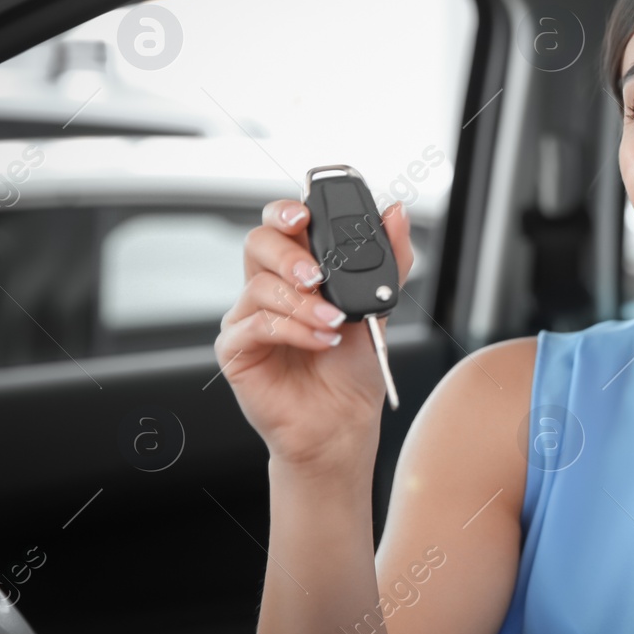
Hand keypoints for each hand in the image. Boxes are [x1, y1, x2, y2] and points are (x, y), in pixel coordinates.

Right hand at [214, 198, 414, 476]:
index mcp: (298, 269)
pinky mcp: (236, 348)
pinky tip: (321, 342)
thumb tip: (396, 212)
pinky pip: (256, 325)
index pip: (282, 224)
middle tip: (318, 276)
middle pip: (258, 243)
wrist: (343, 421)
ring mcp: (248, 316)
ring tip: (334, 324)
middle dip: (289, 254)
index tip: (305, 215)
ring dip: (303, 303)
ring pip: (259, 285)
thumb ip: (388, 260)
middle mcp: (269, 287)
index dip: (287, 212)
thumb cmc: (354, 366)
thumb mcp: (379, 306)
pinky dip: (293, 330)